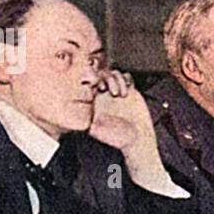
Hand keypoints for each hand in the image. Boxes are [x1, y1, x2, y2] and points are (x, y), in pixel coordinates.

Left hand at [90, 70, 177, 192]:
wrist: (138, 139)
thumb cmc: (118, 138)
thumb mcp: (97, 131)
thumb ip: (85, 120)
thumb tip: (75, 113)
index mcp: (95, 102)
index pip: (89, 84)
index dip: (93, 83)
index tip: (100, 90)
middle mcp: (105, 95)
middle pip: (101, 75)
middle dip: (107, 79)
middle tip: (113, 92)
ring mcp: (118, 92)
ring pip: (113, 74)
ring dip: (118, 80)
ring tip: (122, 95)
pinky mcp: (130, 91)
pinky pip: (126, 76)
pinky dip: (127, 80)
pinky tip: (129, 91)